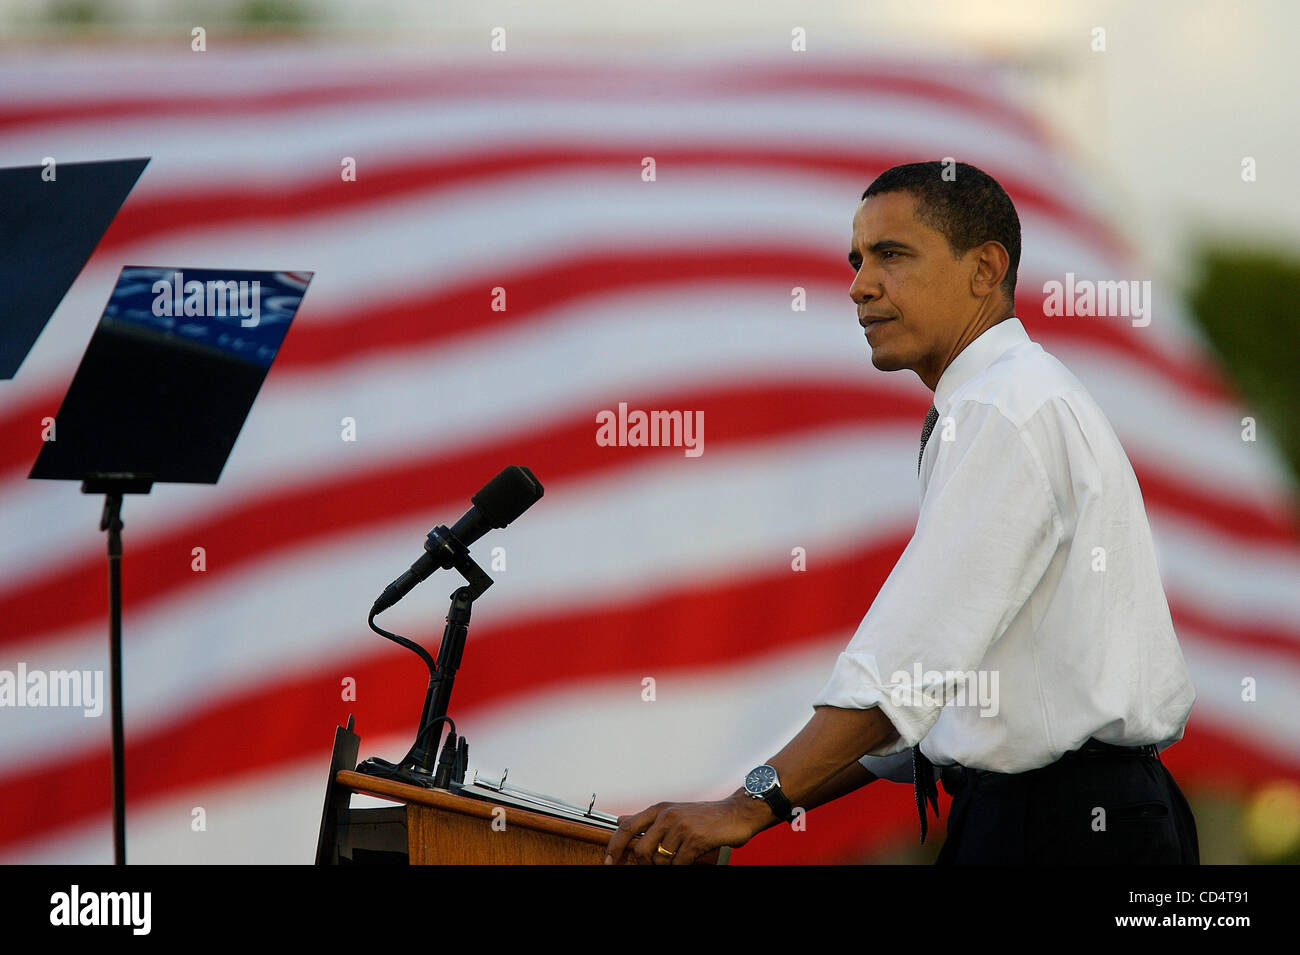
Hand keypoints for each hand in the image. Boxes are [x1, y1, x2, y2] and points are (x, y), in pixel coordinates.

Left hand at [604, 792, 770, 864]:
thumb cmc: (704, 816)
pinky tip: (691, 857)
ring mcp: (680, 826)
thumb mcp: (672, 811)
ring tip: (681, 855)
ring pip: (660, 860)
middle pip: (641, 850)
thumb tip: (621, 819)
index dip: (614, 846)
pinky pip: (678, 864)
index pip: (627, 827)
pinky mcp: (694, 839)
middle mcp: (667, 815)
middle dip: (647, 863)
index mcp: (659, 809)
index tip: (608, 861)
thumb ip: (648, 818)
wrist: (735, 813)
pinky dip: (682, 865)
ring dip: (668, 865)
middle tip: (660, 863)